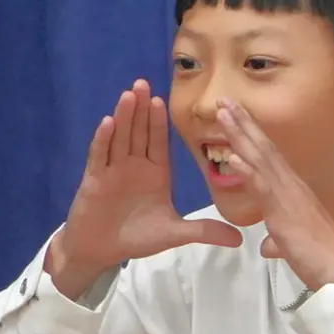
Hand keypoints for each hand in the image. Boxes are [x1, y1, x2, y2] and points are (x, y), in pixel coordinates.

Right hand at [48, 82, 240, 299]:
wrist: (101, 251)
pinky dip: (103, 140)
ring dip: (124, 116)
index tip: (163, 99)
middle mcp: (134, 166)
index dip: (160, 121)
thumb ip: (204, 231)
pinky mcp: (95, 180)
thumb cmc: (136, 237)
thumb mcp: (174, 233)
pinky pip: (100, 156)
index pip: (159, 141)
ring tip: (130, 94)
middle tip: (144, 82)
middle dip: (142, 108)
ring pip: (120, 138)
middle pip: (139, 132)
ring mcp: (113, 171)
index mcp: (155, 173)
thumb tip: (239, 238)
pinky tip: (108, 122)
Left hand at [212, 100, 333, 289]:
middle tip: (224, 101)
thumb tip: (269, 246)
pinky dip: (247, 169)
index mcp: (294, 191)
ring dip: (241, 135)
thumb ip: (279, 242)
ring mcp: (288, 195)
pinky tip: (233, 155)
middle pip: (264, 149)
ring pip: (261, 158)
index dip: (252, 136)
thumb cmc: (320, 257)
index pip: (269, 158)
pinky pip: (263, 186)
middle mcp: (292, 185)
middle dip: (243, 124)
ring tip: (224, 113)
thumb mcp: (292, 247)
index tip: (237, 116)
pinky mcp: (284, 210)